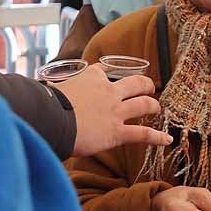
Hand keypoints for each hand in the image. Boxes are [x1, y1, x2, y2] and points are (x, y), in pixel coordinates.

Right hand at [55, 65, 170, 156]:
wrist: (49, 119)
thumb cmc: (44, 104)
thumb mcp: (51, 88)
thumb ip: (54, 88)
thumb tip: (43, 89)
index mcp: (91, 77)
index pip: (103, 70)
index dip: (108, 73)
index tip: (110, 74)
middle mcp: (109, 91)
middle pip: (136, 82)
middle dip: (145, 84)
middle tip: (148, 87)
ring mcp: (116, 111)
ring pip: (145, 104)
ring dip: (153, 105)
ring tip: (157, 108)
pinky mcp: (117, 132)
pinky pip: (143, 134)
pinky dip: (157, 137)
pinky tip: (167, 140)